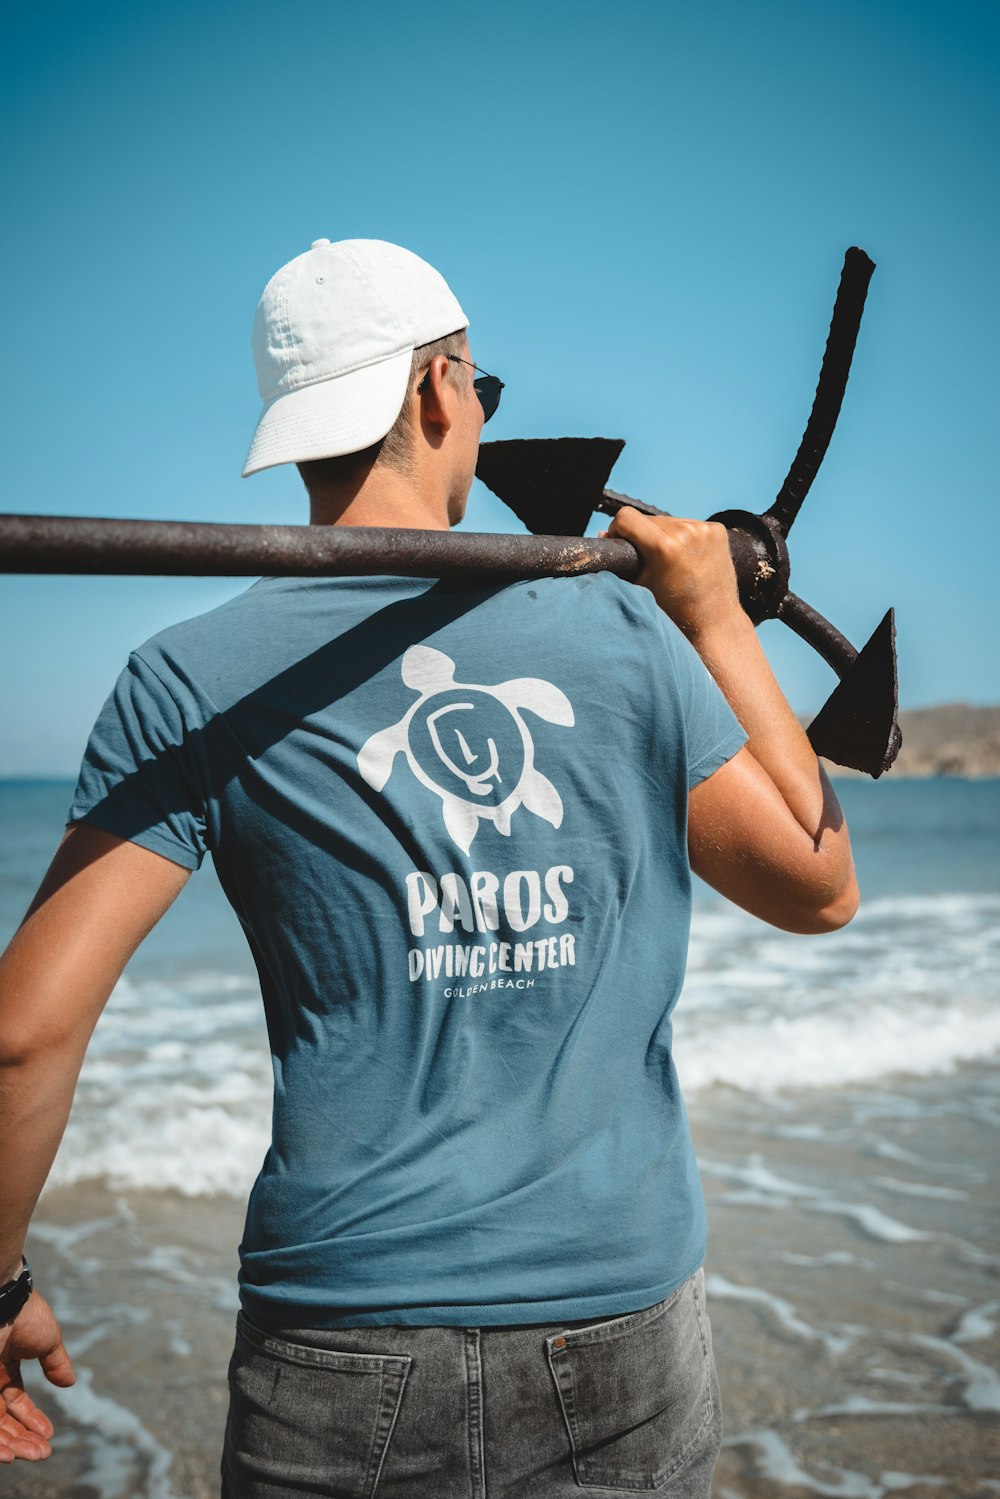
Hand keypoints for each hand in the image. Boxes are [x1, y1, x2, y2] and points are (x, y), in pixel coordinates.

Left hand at [0, 1292, 74, 1462]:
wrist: (5, 1303)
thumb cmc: (26, 1314)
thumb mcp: (47, 1340)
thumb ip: (56, 1362)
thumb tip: (70, 1383)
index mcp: (4, 1362)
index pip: (15, 1399)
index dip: (31, 1418)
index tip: (48, 1434)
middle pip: (3, 1418)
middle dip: (23, 1438)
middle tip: (42, 1454)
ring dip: (12, 1445)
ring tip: (32, 1456)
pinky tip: (10, 1453)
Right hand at [605, 507, 742, 641]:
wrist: (712, 622)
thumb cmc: (673, 611)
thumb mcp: (639, 586)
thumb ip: (620, 560)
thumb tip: (603, 533)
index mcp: (664, 547)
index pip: (626, 517)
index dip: (618, 530)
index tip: (622, 543)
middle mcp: (686, 533)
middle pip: (648, 519)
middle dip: (644, 536)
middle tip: (651, 561)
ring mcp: (704, 530)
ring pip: (669, 522)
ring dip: (664, 535)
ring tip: (671, 562)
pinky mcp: (717, 530)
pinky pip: (689, 525)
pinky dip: (684, 538)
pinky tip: (688, 559)